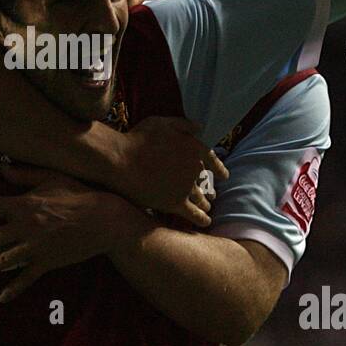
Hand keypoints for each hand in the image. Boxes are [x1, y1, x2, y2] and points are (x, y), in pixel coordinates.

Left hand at [0, 164, 151, 302]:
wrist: (104, 219)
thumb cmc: (79, 194)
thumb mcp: (51, 178)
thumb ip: (25, 175)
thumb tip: (2, 170)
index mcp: (23, 204)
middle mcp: (25, 226)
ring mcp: (35, 247)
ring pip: (3, 260)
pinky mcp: (48, 262)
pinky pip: (26, 278)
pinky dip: (14, 288)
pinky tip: (2, 296)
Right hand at [109, 116, 227, 225]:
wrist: (122, 160)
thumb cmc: (138, 139)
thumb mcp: (162, 122)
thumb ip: (183, 124)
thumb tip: (199, 128)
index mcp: (194, 148)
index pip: (212, 160)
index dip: (219, 168)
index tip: (224, 175)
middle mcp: (195, 169)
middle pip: (206, 181)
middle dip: (210, 189)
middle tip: (212, 195)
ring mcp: (187, 187)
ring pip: (201, 198)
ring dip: (205, 203)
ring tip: (206, 207)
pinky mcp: (176, 203)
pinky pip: (194, 214)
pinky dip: (201, 218)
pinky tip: (206, 222)